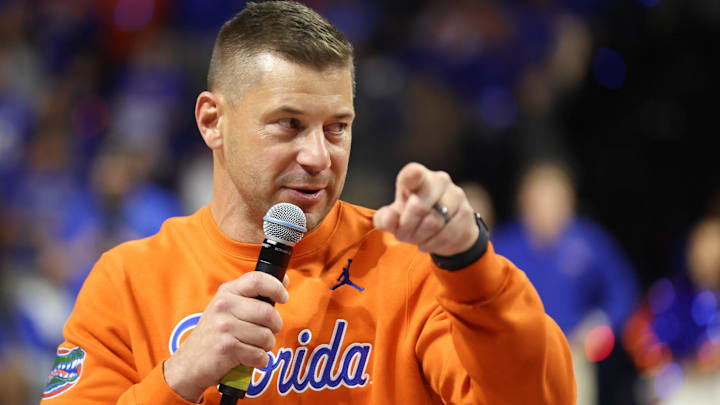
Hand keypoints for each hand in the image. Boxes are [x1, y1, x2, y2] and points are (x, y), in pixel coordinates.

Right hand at [163, 272, 288, 402]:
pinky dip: (259, 361)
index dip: (276, 287)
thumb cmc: (214, 334)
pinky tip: (248, 358)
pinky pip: (259, 355)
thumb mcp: (227, 307)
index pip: (258, 280)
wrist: (189, 363)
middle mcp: (224, 306)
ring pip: (266, 336)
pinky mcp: (227, 348)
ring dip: (266, 346)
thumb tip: (284, 279)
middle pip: (268, 312)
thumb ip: (252, 294)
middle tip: (267, 332)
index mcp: (227, 292)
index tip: (283, 297)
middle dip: (274, 326)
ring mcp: (224, 327)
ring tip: (253, 346)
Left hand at [374, 162, 478, 256]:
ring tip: (418, 238)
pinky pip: (447, 234)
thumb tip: (388, 218)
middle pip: (418, 206)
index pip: (413, 173)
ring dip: (421, 237)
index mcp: (417, 176)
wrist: (443, 230)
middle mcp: (439, 180)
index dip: (413, 175)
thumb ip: (385, 219)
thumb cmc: (412, 217)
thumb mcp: (395, 218)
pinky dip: (435, 244)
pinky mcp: (467, 212)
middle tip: (405, 234)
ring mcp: (455, 194)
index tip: (415, 174)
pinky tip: (431, 241)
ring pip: (434, 222)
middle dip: (407, 226)